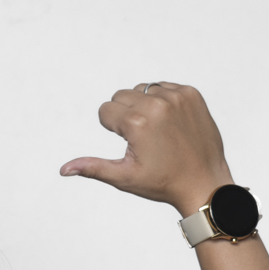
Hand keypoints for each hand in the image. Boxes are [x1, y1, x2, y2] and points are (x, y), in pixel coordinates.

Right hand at [59, 82, 232, 216]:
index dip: (113, 129)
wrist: (204, 182)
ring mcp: (177, 97)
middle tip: (144, 138)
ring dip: (143, 105)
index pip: (105, 110)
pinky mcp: (191, 94)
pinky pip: (164, 86)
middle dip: (125, 114)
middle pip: (121, 95)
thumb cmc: (163, 183)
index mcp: (137, 123)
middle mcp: (157, 105)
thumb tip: (63, 170)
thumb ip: (92, 167)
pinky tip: (171, 123)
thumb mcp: (124, 177)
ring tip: (157, 130)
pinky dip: (162, 101)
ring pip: (141, 88)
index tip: (132, 144)